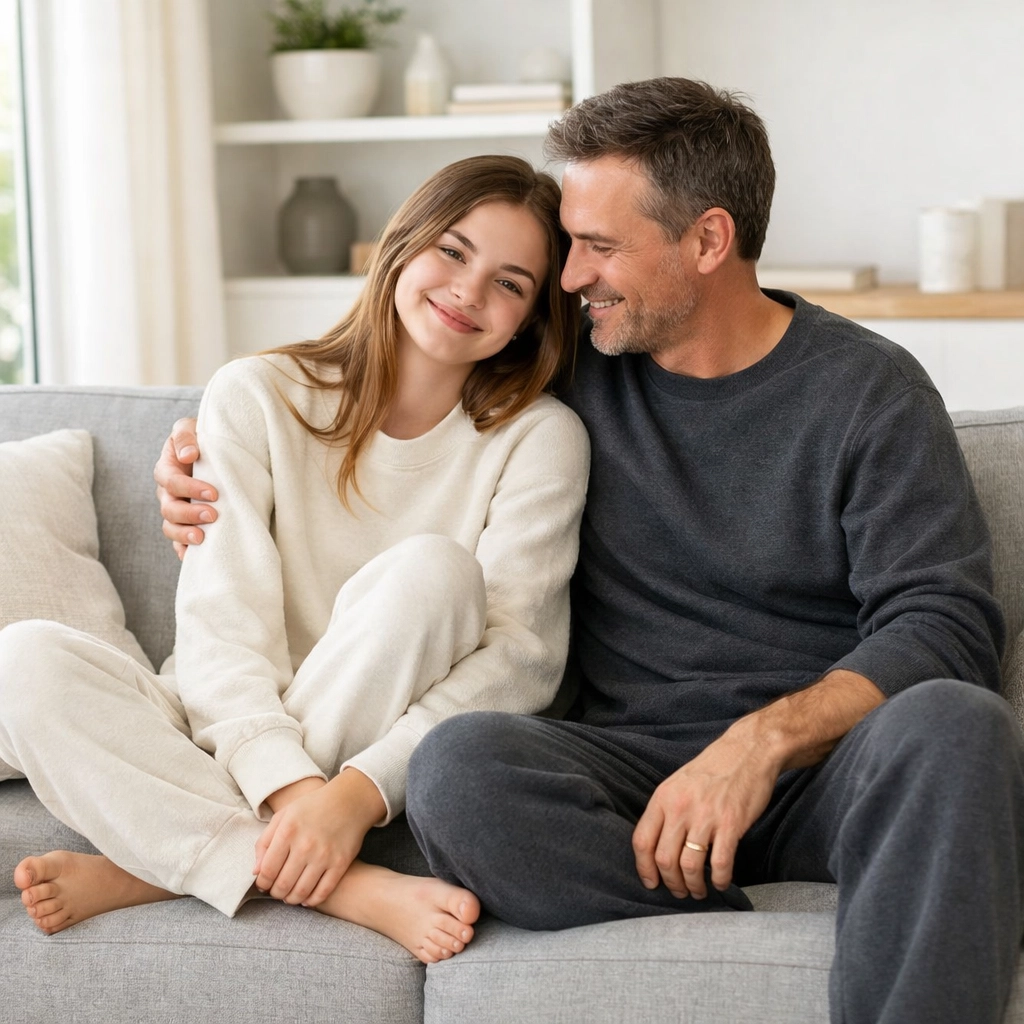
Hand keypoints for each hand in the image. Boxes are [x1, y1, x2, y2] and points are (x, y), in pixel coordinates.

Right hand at [153, 417, 217, 558]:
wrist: (219, 452)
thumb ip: (186, 435)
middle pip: (169, 509)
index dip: (189, 488)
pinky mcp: (187, 523)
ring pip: (171, 528)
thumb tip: (189, 454)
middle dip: (189, 514)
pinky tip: (193, 557)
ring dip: (185, 535)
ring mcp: (176, 510)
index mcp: (167, 469)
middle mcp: (167, 493)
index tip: (213, 493)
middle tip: (213, 515)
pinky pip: (179, 542)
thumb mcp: (192, 427)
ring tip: (202, 538)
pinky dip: (184, 550)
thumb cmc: (204, 438)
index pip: (171, 482)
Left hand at [253, 769, 386, 906]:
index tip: (264, 884)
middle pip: (283, 884)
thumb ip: (265, 842)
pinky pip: (323, 892)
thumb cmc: (312, 807)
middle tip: (276, 890)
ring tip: (289, 896)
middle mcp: (305, 845)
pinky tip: (306, 898)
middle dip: (275, 892)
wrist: (349, 800)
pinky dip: (312, 900)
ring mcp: (324, 856)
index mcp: (288, 831)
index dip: (262, 882)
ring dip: (291, 899)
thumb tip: (256, 872)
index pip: (267, 870)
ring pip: (301, 892)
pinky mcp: (340, 863)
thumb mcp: (284, 815)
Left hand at [632, 722, 778, 899]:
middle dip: (671, 883)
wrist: (749, 750)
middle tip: (679, 891)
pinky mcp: (731, 824)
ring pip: (689, 866)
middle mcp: (680, 807)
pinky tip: (720, 883)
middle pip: (664, 859)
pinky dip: (718, 880)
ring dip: (693, 886)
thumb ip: (667, 810)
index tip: (651, 883)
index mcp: (663, 797)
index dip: (643, 868)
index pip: (642, 840)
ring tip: (698, 891)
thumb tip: (657, 846)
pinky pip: (719, 863)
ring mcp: (705, 816)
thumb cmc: (713, 769)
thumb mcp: (679, 783)